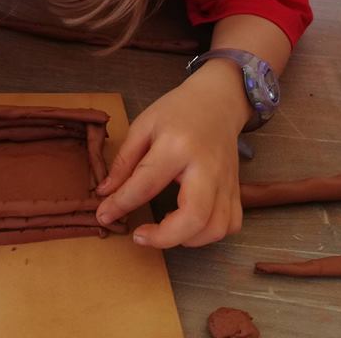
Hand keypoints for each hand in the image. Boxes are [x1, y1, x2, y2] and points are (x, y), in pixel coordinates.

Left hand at [94, 63, 248, 247]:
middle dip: (164, 237)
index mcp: (177, 146)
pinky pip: (231, 224)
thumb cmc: (177, 111)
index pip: (146, 184)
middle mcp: (206, 167)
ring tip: (165, 231)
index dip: (120, 204)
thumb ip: (124, 161)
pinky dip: (210, 234)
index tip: (104, 215)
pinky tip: (190, 226)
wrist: (217, 100)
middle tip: (140, 236)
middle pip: (194, 216)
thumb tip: (105, 193)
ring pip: (216, 227)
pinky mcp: (236, 188)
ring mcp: (226, 180)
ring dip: (188, 239)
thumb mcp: (143, 126)